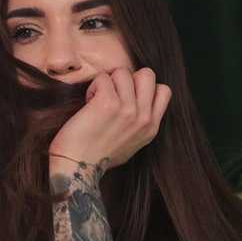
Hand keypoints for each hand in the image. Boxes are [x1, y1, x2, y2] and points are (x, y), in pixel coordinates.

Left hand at [48, 67, 171, 172]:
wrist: (77, 168)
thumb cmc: (97, 156)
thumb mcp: (131, 143)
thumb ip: (139, 124)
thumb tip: (137, 103)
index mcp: (151, 127)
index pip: (164, 90)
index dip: (144, 88)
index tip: (127, 98)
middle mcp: (143, 118)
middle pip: (147, 74)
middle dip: (128, 78)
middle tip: (113, 94)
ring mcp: (127, 110)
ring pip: (123, 72)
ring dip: (107, 82)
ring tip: (97, 100)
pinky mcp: (108, 103)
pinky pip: (103, 78)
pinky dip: (94, 86)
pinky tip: (88, 102)